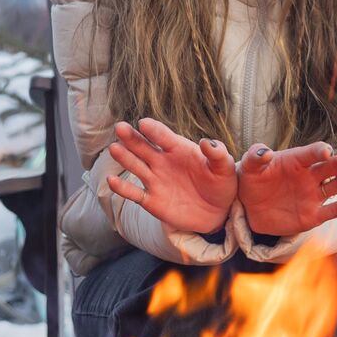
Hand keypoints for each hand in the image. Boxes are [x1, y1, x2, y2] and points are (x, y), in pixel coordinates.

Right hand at [105, 118, 237, 234]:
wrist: (218, 212)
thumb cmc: (221, 184)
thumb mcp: (224, 168)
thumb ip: (217, 154)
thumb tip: (207, 142)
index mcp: (179, 149)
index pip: (163, 136)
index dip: (154, 129)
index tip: (144, 124)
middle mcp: (163, 162)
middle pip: (143, 147)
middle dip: (132, 138)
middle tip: (120, 128)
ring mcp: (155, 180)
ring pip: (136, 166)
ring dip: (125, 158)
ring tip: (114, 148)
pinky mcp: (152, 200)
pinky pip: (134, 194)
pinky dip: (122, 188)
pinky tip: (112, 181)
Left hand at [235, 141, 336, 239]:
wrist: (250, 209)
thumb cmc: (252, 181)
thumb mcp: (248, 167)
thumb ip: (255, 156)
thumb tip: (265, 151)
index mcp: (295, 160)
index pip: (309, 154)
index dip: (318, 151)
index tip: (325, 151)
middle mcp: (309, 176)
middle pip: (330, 167)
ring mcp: (313, 195)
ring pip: (336, 186)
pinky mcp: (314, 215)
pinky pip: (333, 210)